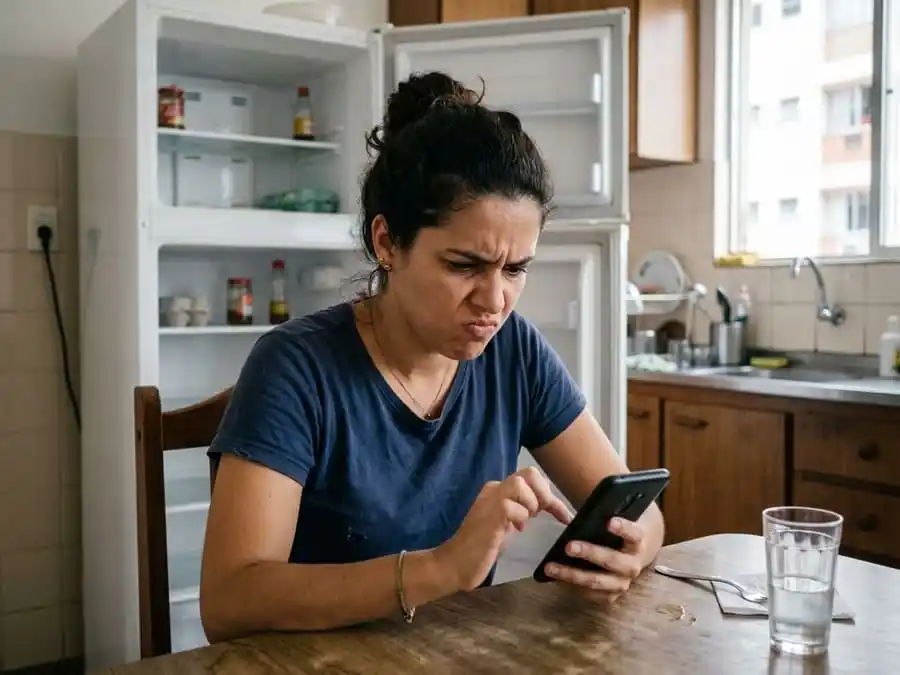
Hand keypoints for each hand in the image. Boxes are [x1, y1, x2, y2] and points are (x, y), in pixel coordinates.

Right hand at [436, 467, 573, 591]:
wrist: (454, 564)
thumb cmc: (480, 549)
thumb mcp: (505, 526)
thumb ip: (520, 513)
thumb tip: (543, 508)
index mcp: (497, 491)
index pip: (530, 479)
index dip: (550, 495)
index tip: (564, 516)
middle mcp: (494, 490)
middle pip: (528, 473)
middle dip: (543, 493)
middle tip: (541, 514)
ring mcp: (490, 499)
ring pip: (520, 483)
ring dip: (531, 504)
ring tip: (524, 522)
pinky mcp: (490, 514)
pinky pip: (513, 506)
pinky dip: (520, 518)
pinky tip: (514, 530)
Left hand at [542, 517, 646, 603]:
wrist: (631, 557)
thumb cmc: (617, 535)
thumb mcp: (616, 523)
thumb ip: (602, 517)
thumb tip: (579, 503)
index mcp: (638, 543)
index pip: (635, 534)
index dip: (623, 528)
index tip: (609, 522)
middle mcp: (633, 565)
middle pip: (613, 560)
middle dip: (590, 553)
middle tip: (568, 547)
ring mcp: (623, 583)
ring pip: (598, 581)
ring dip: (573, 575)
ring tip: (551, 567)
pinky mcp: (611, 596)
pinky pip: (591, 594)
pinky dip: (572, 587)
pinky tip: (556, 579)